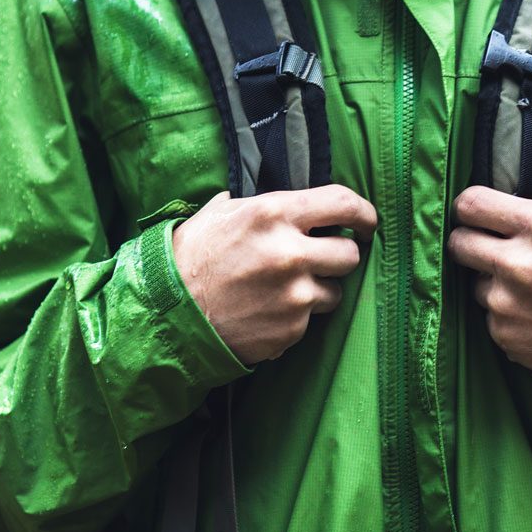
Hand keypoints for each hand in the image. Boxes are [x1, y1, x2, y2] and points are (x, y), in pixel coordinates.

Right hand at [172, 185, 377, 364]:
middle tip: (321, 258)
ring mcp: (293, 295)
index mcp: (274, 214)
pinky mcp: (290, 330)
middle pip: (350, 253)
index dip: (364, 213)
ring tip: (283, 289)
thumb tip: (295, 201)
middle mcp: (290, 253)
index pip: (344, 204)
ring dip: (318, 289)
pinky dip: (295, 316)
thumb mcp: (222, 212)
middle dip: (340, 255)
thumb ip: (264, 204)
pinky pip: (310, 320)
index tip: (367, 223)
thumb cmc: (190, 257)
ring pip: (335, 291)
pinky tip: (266, 310)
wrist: (165, 315)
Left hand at [447, 181, 531, 371]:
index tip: (476, 210)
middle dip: (470, 240)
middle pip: (458, 243)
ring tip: (527, 285)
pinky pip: (491, 317)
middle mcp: (516, 264)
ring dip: (492, 281)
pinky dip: (506, 314)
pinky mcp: (506, 336)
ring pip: (475, 283)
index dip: (469, 205)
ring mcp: (508, 304)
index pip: (471, 204)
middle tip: (489, 244)